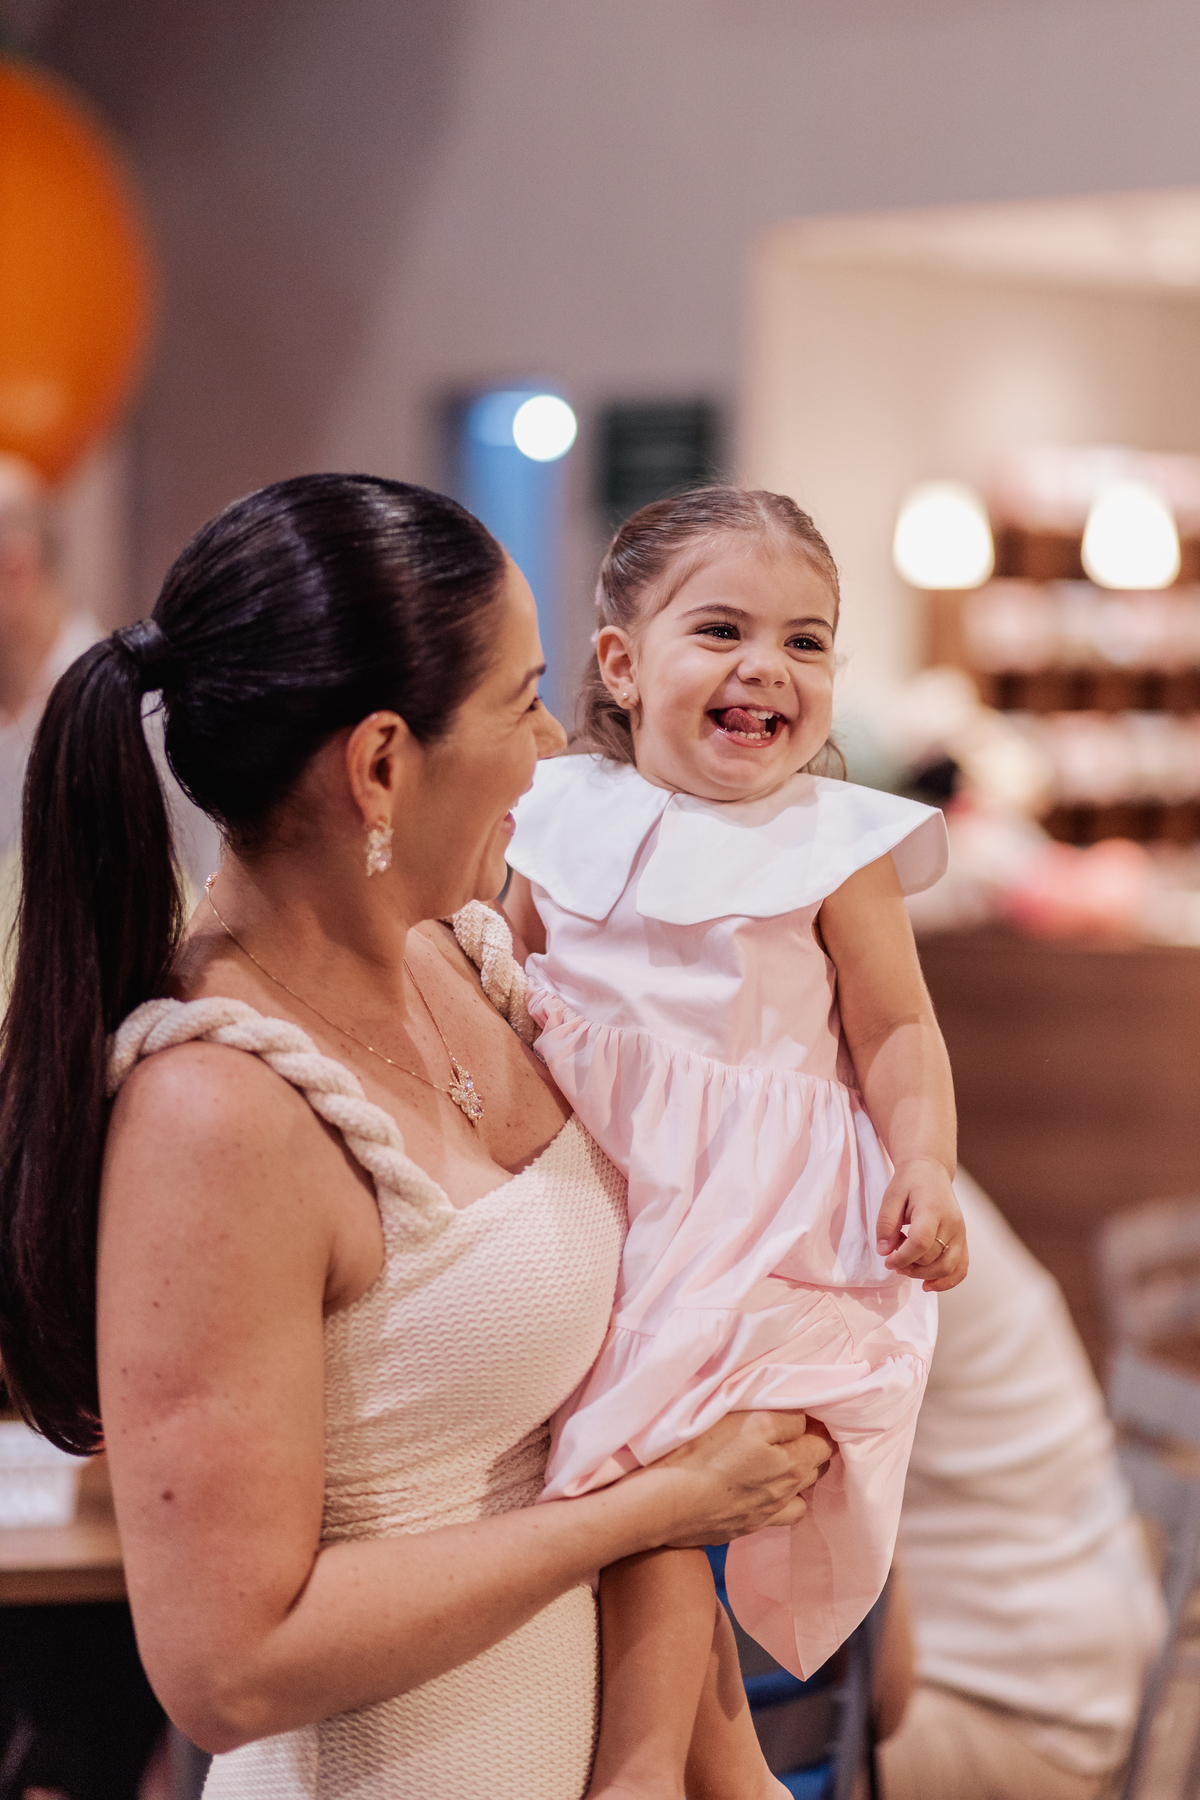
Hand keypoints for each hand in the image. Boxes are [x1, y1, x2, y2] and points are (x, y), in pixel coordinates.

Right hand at [644, 1410, 833, 1547]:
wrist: (666, 1503)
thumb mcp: (748, 1418)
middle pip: (815, 1467)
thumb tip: (806, 1420)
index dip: (818, 1425)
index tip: (806, 1411)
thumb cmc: (704, 1453)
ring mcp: (767, 1513)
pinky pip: (780, 1515)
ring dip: (798, 1476)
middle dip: (810, 1447)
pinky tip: (766, 1490)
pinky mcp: (746, 1527)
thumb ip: (786, 1418)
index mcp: (793, 1462)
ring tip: (780, 1459)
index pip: (823, 1442)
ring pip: (800, 1494)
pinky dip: (783, 1502)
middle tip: (792, 1428)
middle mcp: (786, 1492)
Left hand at [876, 1159, 966, 1290]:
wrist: (931, 1172)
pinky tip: (927, 1284)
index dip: (902, 1257)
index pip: (921, 1242)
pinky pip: (961, 1268)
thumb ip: (886, 1223)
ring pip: (948, 1267)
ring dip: (924, 1275)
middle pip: (933, 1258)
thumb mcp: (891, 1196)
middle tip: (892, 1259)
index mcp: (932, 1209)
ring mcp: (961, 1233)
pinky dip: (946, 1281)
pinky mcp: (963, 1240)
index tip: (887, 1261)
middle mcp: (952, 1223)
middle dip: (909, 1266)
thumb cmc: (909, 1183)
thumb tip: (884, 1252)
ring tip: (905, 1268)